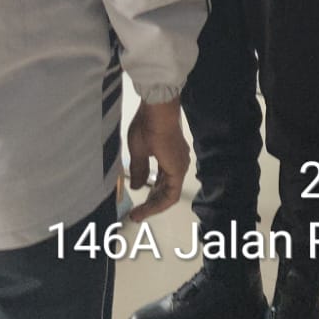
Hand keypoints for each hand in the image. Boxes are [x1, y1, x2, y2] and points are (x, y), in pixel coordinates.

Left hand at [126, 99, 189, 222]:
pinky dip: (159, 180)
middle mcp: (181, 164)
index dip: (153, 209)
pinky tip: (148, 180)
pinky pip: (168, 171)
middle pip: (170, 191)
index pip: (168, 198)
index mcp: (175, 169)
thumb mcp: (138, 151)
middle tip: (137, 211)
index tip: (137, 215)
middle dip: (154, 202)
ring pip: (169, 181)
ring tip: (142, 199)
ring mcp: (179, 156)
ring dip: (157, 191)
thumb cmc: (149, 128)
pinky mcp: (175, 148)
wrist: (159, 103)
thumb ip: (139, 171)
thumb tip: (138, 187)